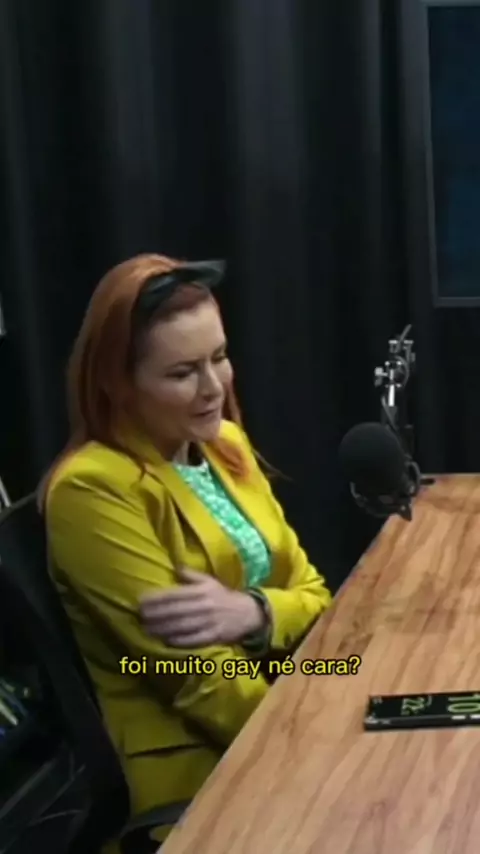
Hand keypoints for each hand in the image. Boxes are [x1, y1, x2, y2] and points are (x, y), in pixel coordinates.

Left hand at [139, 567, 265, 647]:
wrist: (249, 613)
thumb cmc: (223, 596)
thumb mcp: (210, 581)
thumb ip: (191, 575)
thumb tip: (175, 567)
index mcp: (201, 591)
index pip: (175, 594)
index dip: (157, 598)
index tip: (141, 601)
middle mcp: (204, 605)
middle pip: (176, 610)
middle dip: (156, 614)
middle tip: (139, 616)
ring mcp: (209, 621)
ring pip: (182, 625)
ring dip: (163, 628)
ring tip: (147, 629)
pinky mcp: (214, 636)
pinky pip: (194, 639)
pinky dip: (180, 641)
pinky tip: (166, 641)